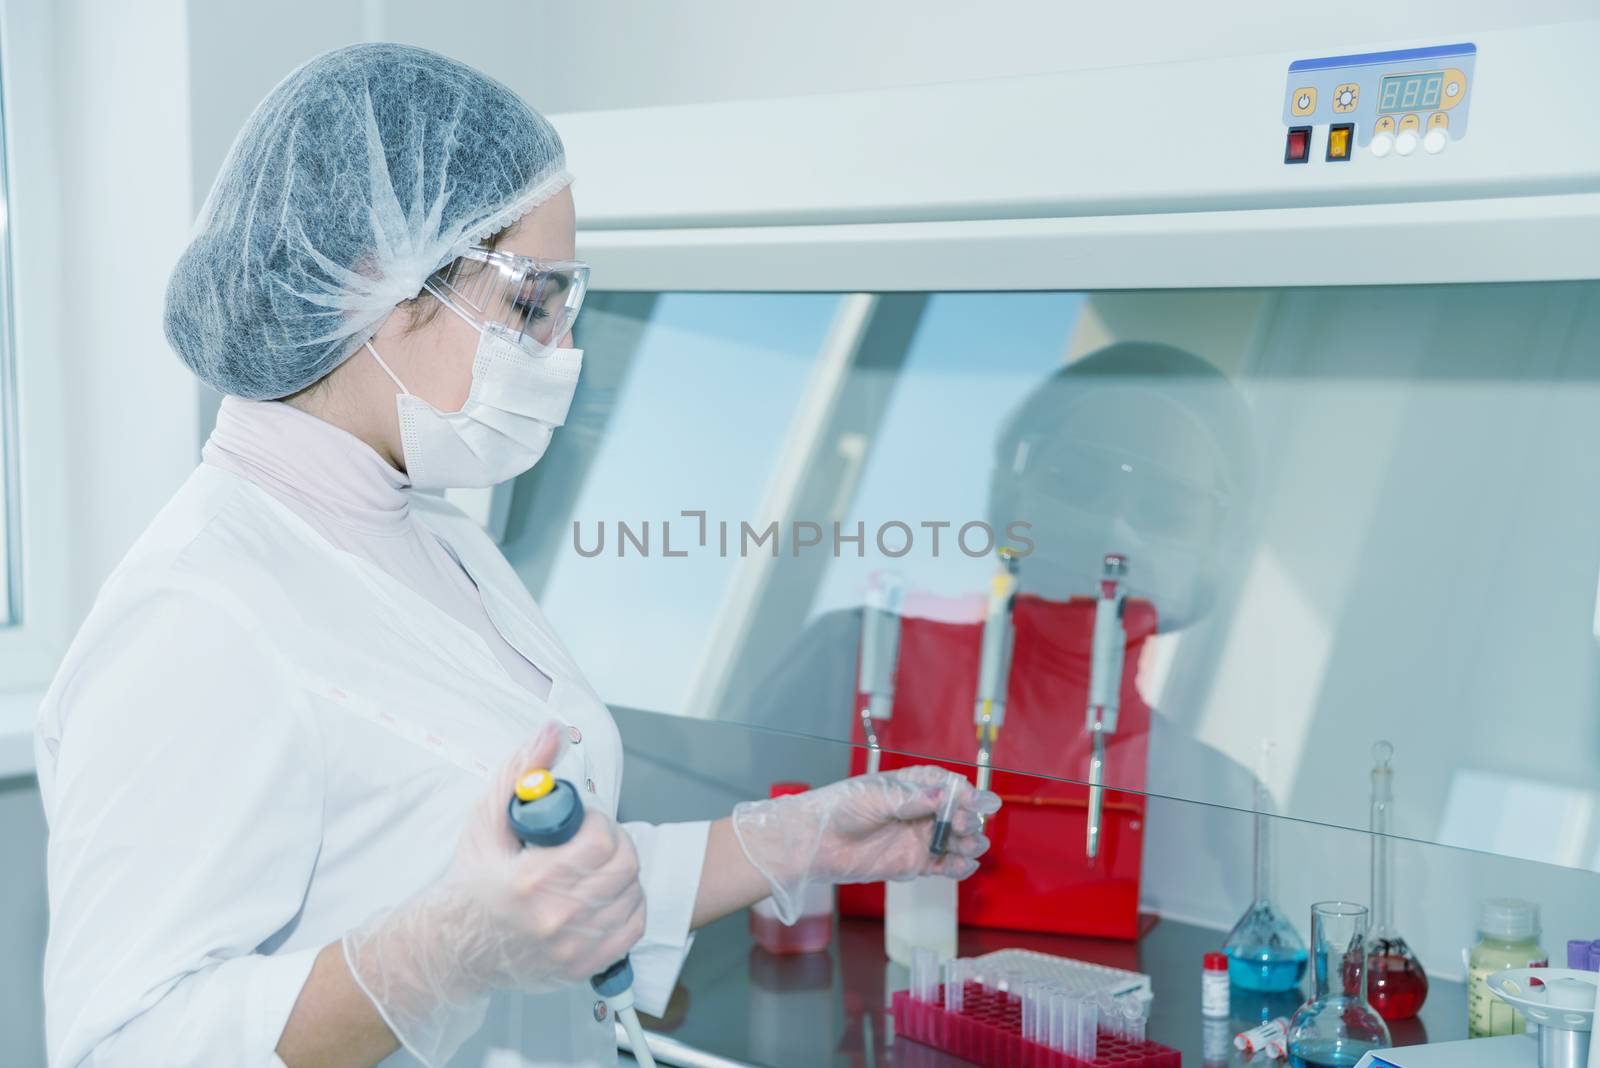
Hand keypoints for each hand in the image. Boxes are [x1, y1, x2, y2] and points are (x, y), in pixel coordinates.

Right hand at [342, 724, 644, 1065]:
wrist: (455, 947)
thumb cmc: (472, 881)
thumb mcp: (487, 820)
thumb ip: (521, 772)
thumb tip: (551, 732)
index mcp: (532, 881)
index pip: (602, 843)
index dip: (601, 823)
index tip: (585, 821)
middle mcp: (556, 918)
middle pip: (625, 868)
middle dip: (617, 843)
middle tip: (596, 839)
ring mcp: (572, 947)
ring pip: (634, 895)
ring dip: (623, 873)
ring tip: (597, 866)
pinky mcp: (582, 966)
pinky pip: (633, 927)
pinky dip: (629, 905)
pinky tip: (606, 894)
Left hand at [732, 767, 1000, 922]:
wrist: (814, 843)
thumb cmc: (839, 809)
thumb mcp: (875, 797)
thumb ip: (910, 799)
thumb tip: (944, 795)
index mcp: (912, 786)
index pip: (949, 786)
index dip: (967, 794)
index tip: (981, 801)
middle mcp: (920, 811)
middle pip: (957, 814)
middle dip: (967, 819)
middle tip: (964, 826)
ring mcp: (918, 838)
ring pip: (955, 840)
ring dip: (969, 842)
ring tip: (970, 845)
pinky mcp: (913, 864)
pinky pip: (944, 865)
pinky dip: (958, 866)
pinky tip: (965, 865)